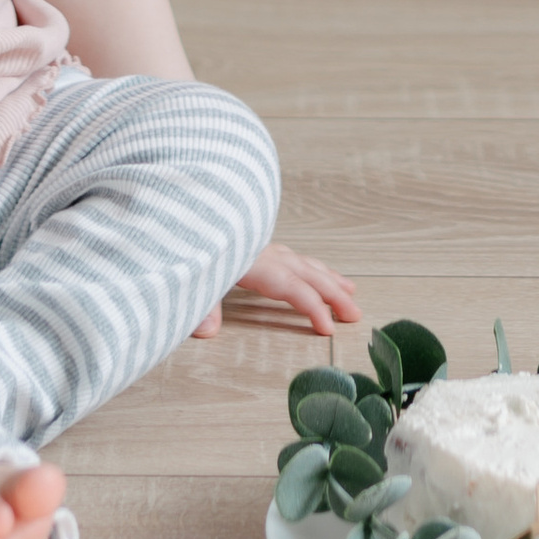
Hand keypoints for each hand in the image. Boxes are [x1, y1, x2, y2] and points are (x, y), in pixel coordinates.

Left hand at [194, 242, 360, 339]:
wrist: (183, 206)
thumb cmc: (187, 239)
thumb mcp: (192, 274)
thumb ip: (202, 304)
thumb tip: (206, 331)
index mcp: (253, 260)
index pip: (291, 286)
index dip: (311, 306)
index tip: (328, 328)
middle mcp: (263, 252)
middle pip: (306, 273)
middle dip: (333, 294)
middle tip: (355, 315)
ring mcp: (261, 247)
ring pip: (302, 262)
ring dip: (327, 277)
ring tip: (350, 291)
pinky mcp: (254, 244)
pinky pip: (291, 257)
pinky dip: (308, 266)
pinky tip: (311, 270)